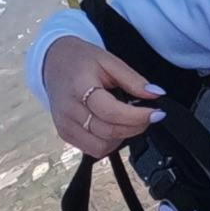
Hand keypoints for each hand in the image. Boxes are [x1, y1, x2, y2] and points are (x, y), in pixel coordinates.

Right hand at [41, 36, 158, 159]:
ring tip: (128, 120)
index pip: (111, 112)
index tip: (156, 113)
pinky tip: (113, 126)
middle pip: (108, 132)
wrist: (53, 62)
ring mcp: (64, 125)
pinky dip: (108, 143)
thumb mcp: (109, 60)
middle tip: (147, 116)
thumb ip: (133, 79)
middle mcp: (68, 110)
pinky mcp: (64, 134)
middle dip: (135, 127)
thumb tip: (156, 94)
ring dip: (122, 137)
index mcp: (79, 87)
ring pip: (101, 147)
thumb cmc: (80, 60)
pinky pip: (92, 149)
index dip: (137, 116)